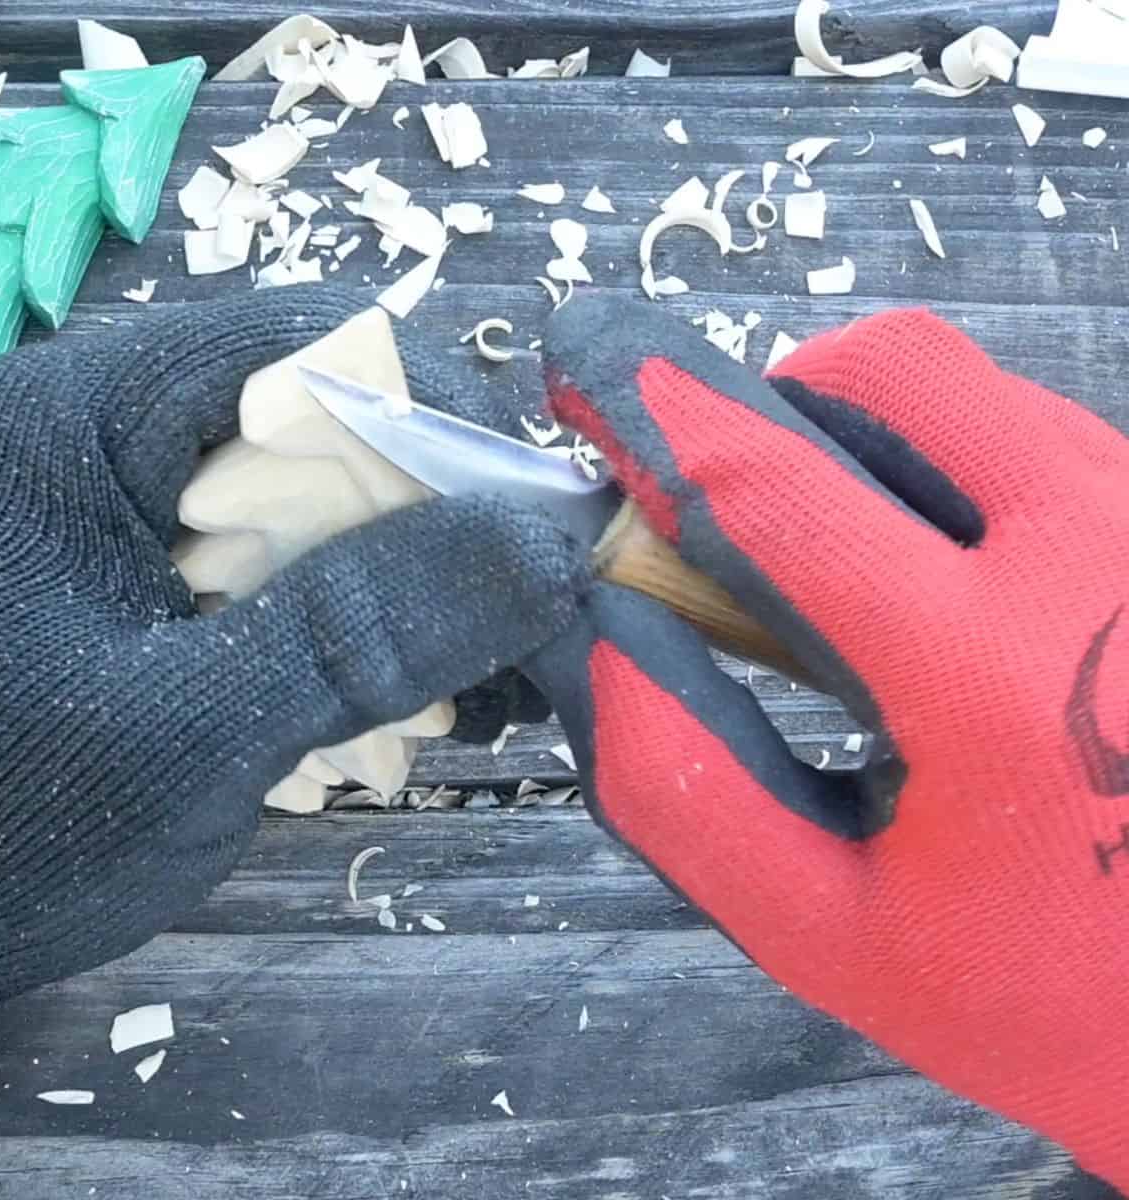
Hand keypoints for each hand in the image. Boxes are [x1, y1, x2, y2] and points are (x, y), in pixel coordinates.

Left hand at [0, 288, 587, 1074]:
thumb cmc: (0, 833)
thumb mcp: (191, 730)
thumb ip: (363, 628)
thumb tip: (548, 544)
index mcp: (88, 414)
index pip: (313, 345)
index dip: (446, 417)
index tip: (536, 530)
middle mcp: (116, 429)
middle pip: (333, 417)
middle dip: (444, 513)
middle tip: (526, 617)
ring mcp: (140, 505)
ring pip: (330, 495)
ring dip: (420, 577)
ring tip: (485, 673)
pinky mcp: (164, 574)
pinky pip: (300, 561)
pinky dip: (372, 619)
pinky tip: (415, 693)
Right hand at [527, 294, 1128, 1187]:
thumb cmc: (1052, 999)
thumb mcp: (830, 938)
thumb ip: (683, 787)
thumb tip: (596, 629)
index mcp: (989, 676)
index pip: (773, 486)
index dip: (651, 405)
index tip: (580, 359)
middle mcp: (1103, 559)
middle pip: (888, 372)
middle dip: (765, 401)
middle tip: (722, 498)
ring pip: (974, 393)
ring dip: (858, 436)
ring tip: (839, 563)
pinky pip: (1036, 438)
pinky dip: (945, 470)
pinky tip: (943, 583)